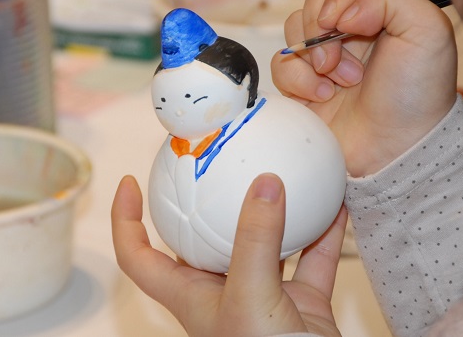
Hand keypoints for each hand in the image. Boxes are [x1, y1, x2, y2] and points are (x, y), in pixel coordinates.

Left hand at [111, 174, 347, 336]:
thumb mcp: (250, 297)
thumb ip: (257, 241)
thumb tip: (266, 184)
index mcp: (191, 295)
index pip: (139, 255)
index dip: (126, 219)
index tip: (130, 182)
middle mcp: (224, 289)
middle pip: (204, 238)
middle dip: (208, 201)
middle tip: (217, 162)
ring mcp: (264, 293)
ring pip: (265, 241)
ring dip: (275, 209)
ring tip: (281, 171)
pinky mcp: (302, 300)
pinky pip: (313, 256)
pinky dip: (324, 231)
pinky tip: (336, 203)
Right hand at [272, 0, 457, 176]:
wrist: (393, 151)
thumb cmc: (417, 94)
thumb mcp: (428, 32)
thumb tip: (340, 12)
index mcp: (388, 4)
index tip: (348, 23)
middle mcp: (355, 24)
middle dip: (323, 28)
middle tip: (341, 61)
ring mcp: (326, 51)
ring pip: (295, 25)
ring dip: (313, 57)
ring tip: (340, 84)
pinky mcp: (304, 79)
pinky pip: (281, 62)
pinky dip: (299, 80)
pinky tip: (324, 98)